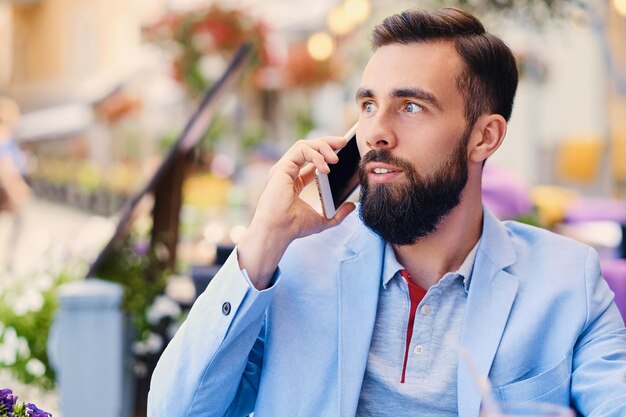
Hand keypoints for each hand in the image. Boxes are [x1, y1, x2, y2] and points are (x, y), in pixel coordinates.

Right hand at [237, 136, 355, 288]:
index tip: (342, 152)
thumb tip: (352, 206)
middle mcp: (287, 172)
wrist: (279, 231)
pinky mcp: (282, 167)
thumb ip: (338, 214)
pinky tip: (326, 167)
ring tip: (336, 158)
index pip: (311, 160)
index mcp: (294, 182)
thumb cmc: (294, 228)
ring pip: (304, 145)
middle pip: (308, 148)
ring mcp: (283, 169)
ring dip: (323, 146)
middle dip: (326, 142)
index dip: (326, 153)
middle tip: (343, 142)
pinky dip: (316, 155)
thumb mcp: (323, 220)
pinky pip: (301, 150)